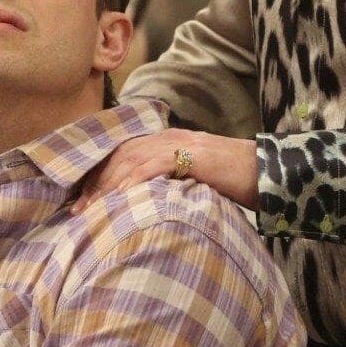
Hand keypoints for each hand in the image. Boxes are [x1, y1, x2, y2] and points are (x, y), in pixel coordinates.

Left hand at [72, 129, 258, 211]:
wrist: (266, 171)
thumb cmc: (233, 181)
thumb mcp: (193, 180)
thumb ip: (169, 184)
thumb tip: (144, 207)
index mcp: (167, 141)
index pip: (123, 154)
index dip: (100, 177)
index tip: (83, 201)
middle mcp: (169, 137)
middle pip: (121, 156)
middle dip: (96, 183)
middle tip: (78, 209)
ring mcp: (181, 143)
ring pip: (133, 159)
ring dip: (108, 184)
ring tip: (92, 207)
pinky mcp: (193, 154)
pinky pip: (156, 164)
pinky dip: (135, 179)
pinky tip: (121, 196)